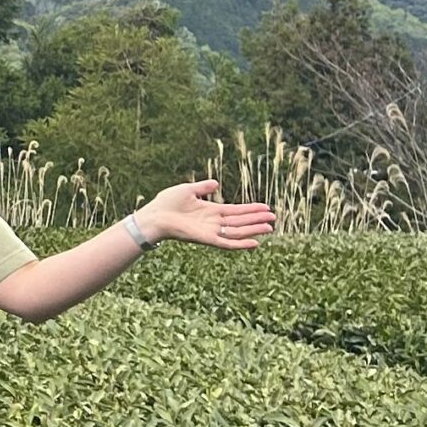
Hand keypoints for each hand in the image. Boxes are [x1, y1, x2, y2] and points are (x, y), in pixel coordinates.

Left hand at [141, 181, 275, 250]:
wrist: (153, 216)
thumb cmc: (166, 204)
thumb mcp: (187, 190)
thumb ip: (202, 187)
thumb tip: (215, 183)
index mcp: (210, 211)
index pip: (235, 211)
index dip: (250, 209)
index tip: (265, 207)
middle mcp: (212, 222)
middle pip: (239, 222)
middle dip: (256, 220)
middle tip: (273, 218)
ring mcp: (210, 232)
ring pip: (237, 232)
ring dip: (253, 230)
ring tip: (269, 227)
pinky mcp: (206, 239)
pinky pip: (227, 243)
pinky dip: (241, 244)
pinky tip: (255, 243)